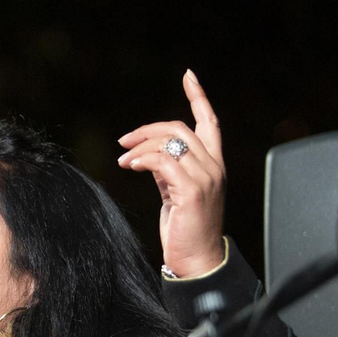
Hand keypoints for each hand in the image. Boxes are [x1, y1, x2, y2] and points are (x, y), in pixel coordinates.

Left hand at [117, 69, 226, 278]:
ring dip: (139, 148)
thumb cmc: (185, 229)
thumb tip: (148, 156)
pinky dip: (143, 159)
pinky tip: (130, 167)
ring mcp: (206, 177)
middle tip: (123, 142)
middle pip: (179, 129)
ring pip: (169, 143)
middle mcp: (214, 167)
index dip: (199, 97)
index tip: (189, 76)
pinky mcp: (191, 191)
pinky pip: (163, 162)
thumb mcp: (175, 193)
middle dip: (147, 130)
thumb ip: (168, 171)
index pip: (210, 122)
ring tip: (123, 161)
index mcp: (214, 165)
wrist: (197, 260)